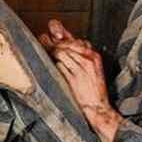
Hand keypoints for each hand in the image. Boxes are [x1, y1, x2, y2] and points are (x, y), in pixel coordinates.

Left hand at [38, 19, 121, 141]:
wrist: (97, 106)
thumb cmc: (93, 88)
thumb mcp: (91, 68)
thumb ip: (79, 54)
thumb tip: (62, 40)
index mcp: (93, 55)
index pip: (75, 39)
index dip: (62, 35)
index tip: (53, 35)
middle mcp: (88, 59)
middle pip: (66, 44)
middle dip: (53, 43)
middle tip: (44, 41)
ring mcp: (81, 69)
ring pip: (61, 53)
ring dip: (51, 53)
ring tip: (47, 53)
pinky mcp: (73, 79)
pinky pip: (60, 66)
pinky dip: (55, 65)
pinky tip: (53, 67)